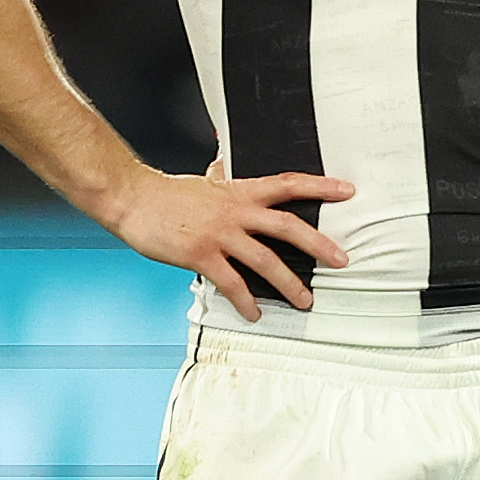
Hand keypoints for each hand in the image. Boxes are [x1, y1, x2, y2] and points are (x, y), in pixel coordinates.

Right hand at [103, 158, 352, 320]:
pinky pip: (231, 283)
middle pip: (288, 226)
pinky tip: (253, 312)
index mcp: (239, 192)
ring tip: (304, 300)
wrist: (133, 199)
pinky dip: (245, 301)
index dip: (320, 187)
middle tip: (341, 260)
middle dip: (319, 245)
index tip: (346, 191)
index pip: (288, 184)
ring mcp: (220, 235)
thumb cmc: (165, 193)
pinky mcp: (201, 256)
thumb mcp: (202, 182)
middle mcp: (236, 212)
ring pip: (266, 260)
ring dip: (289, 284)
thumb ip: (219, 180)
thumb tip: (223, 167)